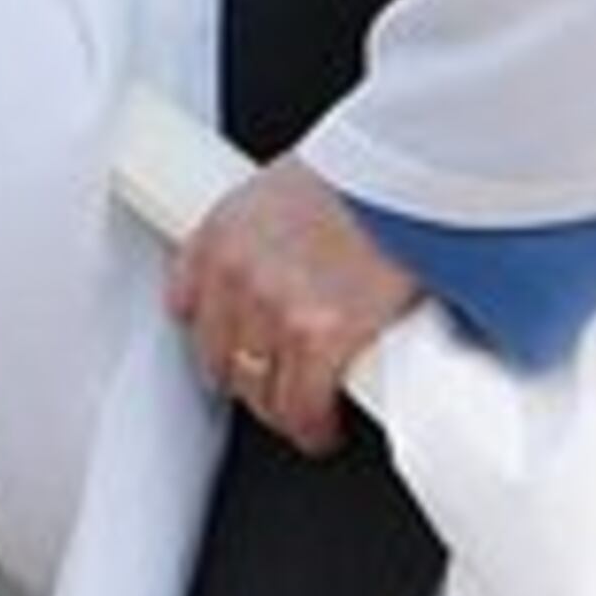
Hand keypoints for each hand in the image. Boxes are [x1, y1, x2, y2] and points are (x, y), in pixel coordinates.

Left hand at [169, 159, 421, 458]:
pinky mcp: (320, 341)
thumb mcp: (290, 184)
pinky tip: (325, 427)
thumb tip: (285, 258)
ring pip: (259, 391)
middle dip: (247, 371)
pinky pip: (303, 409)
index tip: (234, 338)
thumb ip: (270, 229)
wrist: (410, 167)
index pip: (186, 304)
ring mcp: (275, 310)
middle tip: (276, 375)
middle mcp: (238, 274)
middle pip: (219, 357)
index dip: (216, 329)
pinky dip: (314, 428)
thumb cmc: (366, 170)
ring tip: (302, 406)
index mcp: (224, 231)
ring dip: (280, 404)